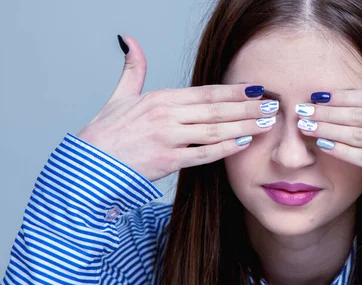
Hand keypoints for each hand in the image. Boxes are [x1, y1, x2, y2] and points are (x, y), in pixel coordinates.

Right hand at [76, 35, 276, 180]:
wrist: (89, 167)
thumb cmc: (106, 132)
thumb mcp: (120, 96)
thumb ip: (132, 68)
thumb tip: (129, 39)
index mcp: (160, 98)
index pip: (205, 92)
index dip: (233, 90)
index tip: (256, 88)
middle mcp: (166, 116)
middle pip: (216, 110)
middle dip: (247, 107)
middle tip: (272, 105)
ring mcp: (168, 138)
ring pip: (214, 130)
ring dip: (244, 126)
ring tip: (266, 123)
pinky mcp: (167, 161)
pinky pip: (203, 155)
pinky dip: (224, 149)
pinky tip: (243, 144)